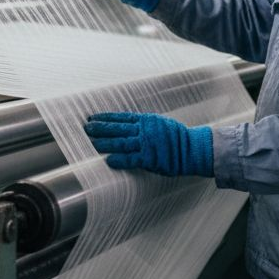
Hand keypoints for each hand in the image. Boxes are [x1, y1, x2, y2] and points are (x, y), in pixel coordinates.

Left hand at [84, 112, 213, 176]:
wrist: (192, 148)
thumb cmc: (177, 137)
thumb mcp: (160, 124)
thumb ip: (144, 124)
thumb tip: (129, 125)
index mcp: (146, 120)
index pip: (121, 118)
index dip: (105, 118)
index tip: (92, 117)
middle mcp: (144, 130)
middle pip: (117, 128)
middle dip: (100, 128)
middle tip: (86, 129)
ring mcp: (146, 144)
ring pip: (120, 143)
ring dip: (105, 143)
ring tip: (91, 144)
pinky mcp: (150, 158)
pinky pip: (131, 159)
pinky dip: (119, 160)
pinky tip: (108, 160)